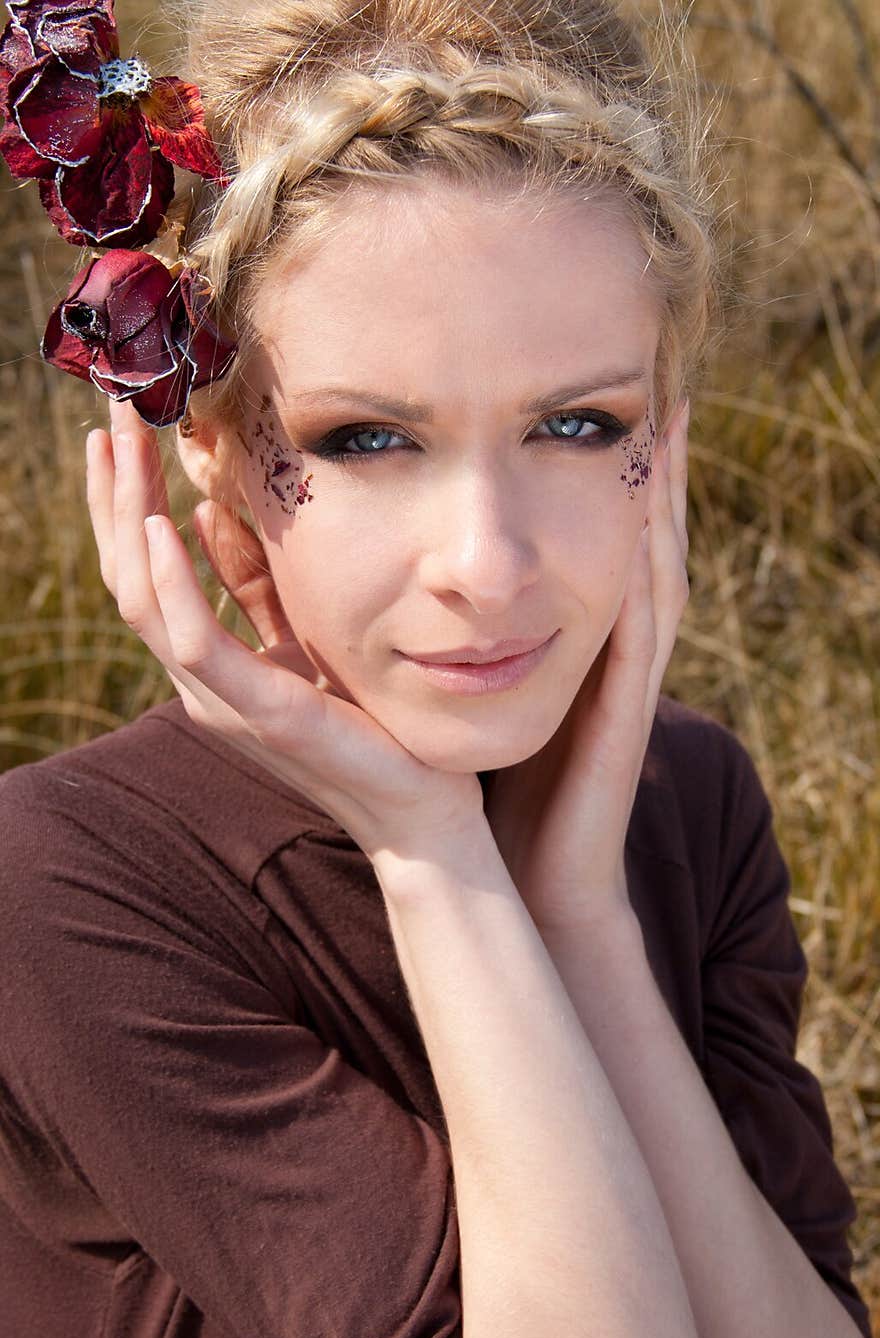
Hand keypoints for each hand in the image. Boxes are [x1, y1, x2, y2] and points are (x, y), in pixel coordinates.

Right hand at [85, 401, 483, 862]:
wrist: (419, 804)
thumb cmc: (368, 720)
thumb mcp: (302, 636)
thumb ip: (253, 585)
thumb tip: (206, 514)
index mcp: (210, 667)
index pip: (142, 575)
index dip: (122, 506)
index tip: (121, 434)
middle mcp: (201, 685)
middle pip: (127, 578)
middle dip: (114, 495)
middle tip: (110, 415)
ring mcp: (226, 703)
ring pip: (144, 603)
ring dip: (127, 520)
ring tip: (121, 448)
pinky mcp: (265, 713)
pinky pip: (199, 643)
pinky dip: (173, 583)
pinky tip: (162, 524)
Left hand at [482, 398, 691, 930]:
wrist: (523, 876)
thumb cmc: (493, 790)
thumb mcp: (469, 696)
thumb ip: (448, 639)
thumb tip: (394, 581)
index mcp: (572, 640)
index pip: (591, 538)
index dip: (597, 470)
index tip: (590, 398)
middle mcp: (607, 647)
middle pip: (636, 537)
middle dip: (647, 463)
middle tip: (656, 379)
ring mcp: (622, 678)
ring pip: (652, 569)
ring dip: (663, 498)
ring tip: (669, 423)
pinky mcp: (623, 712)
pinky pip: (644, 630)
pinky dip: (651, 570)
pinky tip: (652, 516)